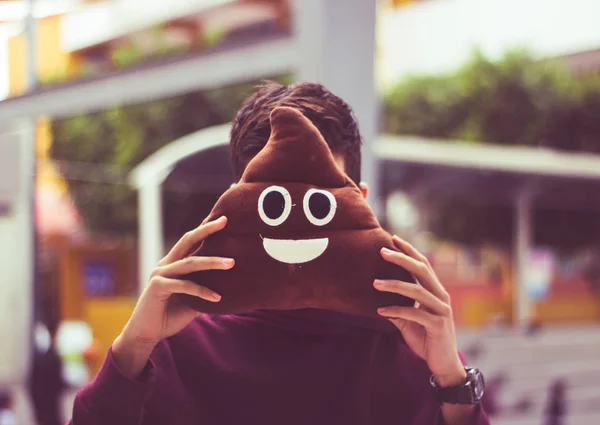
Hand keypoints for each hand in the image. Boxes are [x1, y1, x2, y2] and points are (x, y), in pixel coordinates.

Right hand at [113, 216, 233, 376]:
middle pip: (188, 241)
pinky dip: (202, 291)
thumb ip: (205, 290)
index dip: (204, 229)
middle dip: (206, 230)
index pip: (190, 241)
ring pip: (190, 263)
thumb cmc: (170, 316)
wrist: (146, 335)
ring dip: (212, 262)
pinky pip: (185, 286)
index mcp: (173, 264)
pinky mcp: (158, 287)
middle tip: (225, 221)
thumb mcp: (193, 301)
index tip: (222, 218)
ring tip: (232, 263)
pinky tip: (218, 298)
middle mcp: (166, 265)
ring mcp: (160, 274)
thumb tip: (230, 288)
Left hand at [375, 236, 464, 386]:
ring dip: (394, 285)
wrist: (443, 364)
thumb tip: (376, 300)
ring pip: (416, 290)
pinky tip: (380, 311)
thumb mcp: (408, 322)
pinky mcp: (437, 325)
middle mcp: (440, 296)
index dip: (409, 250)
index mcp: (435, 291)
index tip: (394, 238)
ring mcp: (441, 310)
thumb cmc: (426, 339)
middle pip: (421, 270)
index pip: (423, 264)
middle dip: (402, 258)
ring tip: (375, 283)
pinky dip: (396, 311)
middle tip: (382, 250)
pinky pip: (414, 313)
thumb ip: (397, 309)